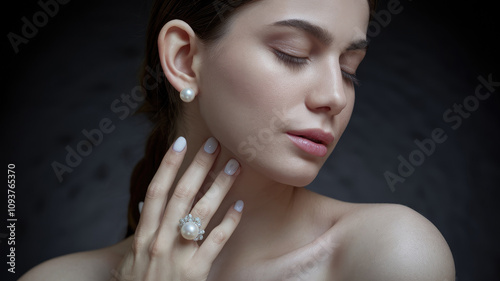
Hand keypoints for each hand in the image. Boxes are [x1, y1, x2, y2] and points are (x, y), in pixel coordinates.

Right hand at [111, 136, 243, 280]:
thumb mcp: (131, 258)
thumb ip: (142, 232)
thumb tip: (147, 207)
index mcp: (144, 234)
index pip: (156, 190)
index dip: (168, 164)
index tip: (181, 142)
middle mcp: (160, 240)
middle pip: (181, 194)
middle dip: (199, 166)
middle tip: (215, 143)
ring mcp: (178, 255)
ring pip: (201, 212)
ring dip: (219, 186)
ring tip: (234, 166)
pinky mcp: (195, 271)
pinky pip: (216, 241)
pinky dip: (228, 222)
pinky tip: (240, 205)